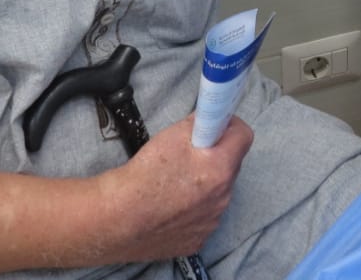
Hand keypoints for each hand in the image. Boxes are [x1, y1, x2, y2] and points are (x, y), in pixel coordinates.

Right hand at [100, 115, 252, 262]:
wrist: (116, 219)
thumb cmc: (144, 174)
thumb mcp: (172, 135)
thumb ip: (200, 123)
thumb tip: (212, 119)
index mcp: (221, 168)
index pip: (244, 136)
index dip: (230, 127)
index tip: (215, 127)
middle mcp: (223, 197)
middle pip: (229, 166)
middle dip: (215, 158)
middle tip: (188, 156)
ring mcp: (211, 222)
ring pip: (217, 194)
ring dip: (205, 186)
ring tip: (173, 185)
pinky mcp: (197, 241)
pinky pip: (203, 217)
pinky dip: (193, 210)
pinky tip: (169, 208)